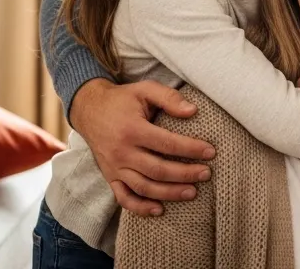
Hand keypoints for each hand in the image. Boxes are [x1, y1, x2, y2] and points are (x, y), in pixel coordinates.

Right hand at [70, 78, 214, 215]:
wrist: (89, 110)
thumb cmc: (122, 99)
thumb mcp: (144, 89)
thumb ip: (169, 98)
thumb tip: (193, 111)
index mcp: (132, 129)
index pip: (166, 143)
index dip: (190, 149)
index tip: (210, 152)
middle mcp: (122, 152)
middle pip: (158, 170)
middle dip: (185, 174)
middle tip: (206, 174)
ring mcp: (114, 168)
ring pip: (144, 187)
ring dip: (169, 193)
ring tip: (192, 192)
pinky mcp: (110, 177)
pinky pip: (124, 198)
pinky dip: (141, 208)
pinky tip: (160, 209)